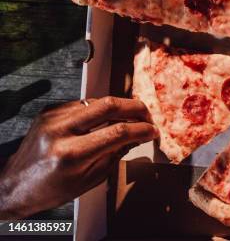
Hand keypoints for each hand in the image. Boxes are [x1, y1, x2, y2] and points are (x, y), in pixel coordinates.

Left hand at [0, 97, 157, 218]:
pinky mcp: (49, 111)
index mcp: (71, 154)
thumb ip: (115, 155)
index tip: (153, 132)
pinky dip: (99, 110)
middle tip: (147, 116)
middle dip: (135, 108)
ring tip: (131, 118)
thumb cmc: (51, 189)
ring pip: (97, 101)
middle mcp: (60, 131)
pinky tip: (106, 120)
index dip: (141, 129)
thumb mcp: (89, 179)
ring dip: (119, 107)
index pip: (117, 132)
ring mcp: (53, 117)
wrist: (15, 185)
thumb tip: (137, 136)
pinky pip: (83, 104)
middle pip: (108, 105)